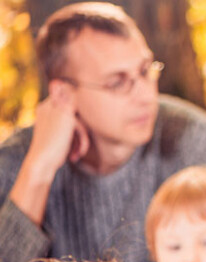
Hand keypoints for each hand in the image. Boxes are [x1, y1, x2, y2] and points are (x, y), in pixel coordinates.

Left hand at [9, 87, 89, 225]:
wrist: (43, 166)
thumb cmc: (53, 144)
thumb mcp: (63, 119)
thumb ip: (65, 100)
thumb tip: (60, 80)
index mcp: (49, 106)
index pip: (72, 99)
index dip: (83, 111)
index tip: (91, 120)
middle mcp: (49, 114)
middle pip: (76, 116)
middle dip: (83, 132)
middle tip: (83, 144)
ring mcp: (53, 126)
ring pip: (75, 128)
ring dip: (81, 142)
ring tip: (79, 154)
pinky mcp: (57, 137)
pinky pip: (71, 137)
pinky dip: (75, 146)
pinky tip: (75, 155)